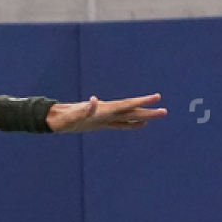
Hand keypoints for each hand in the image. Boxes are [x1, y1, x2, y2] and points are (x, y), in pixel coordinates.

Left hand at [46, 93, 165, 131]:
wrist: (56, 119)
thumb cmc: (63, 119)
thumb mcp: (71, 117)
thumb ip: (83, 110)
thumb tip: (93, 100)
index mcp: (103, 110)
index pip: (126, 105)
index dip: (141, 101)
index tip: (156, 97)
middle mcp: (107, 111)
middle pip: (131, 110)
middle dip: (148, 111)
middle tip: (165, 111)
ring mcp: (105, 117)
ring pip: (128, 116)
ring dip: (143, 116)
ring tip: (158, 114)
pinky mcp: (101, 124)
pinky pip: (120, 124)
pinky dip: (131, 124)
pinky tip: (141, 124)